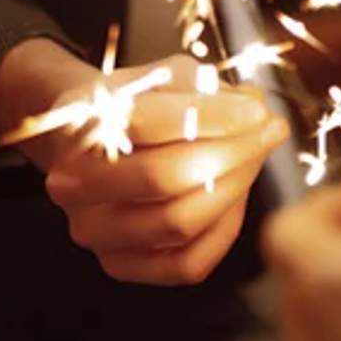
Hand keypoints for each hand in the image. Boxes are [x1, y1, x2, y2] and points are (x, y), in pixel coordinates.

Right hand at [38, 57, 288, 284]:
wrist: (99, 141)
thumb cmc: (142, 104)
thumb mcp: (166, 75)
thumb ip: (205, 88)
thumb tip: (251, 105)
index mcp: (77, 121)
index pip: (148, 121)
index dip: (212, 115)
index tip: (256, 108)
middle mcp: (71, 180)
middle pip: (163, 176)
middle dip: (232, 152)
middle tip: (269, 131)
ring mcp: (92, 229)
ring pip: (178, 223)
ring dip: (233, 188)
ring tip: (256, 157)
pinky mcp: (119, 264)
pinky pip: (186, 264)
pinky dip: (224, 230)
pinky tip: (236, 196)